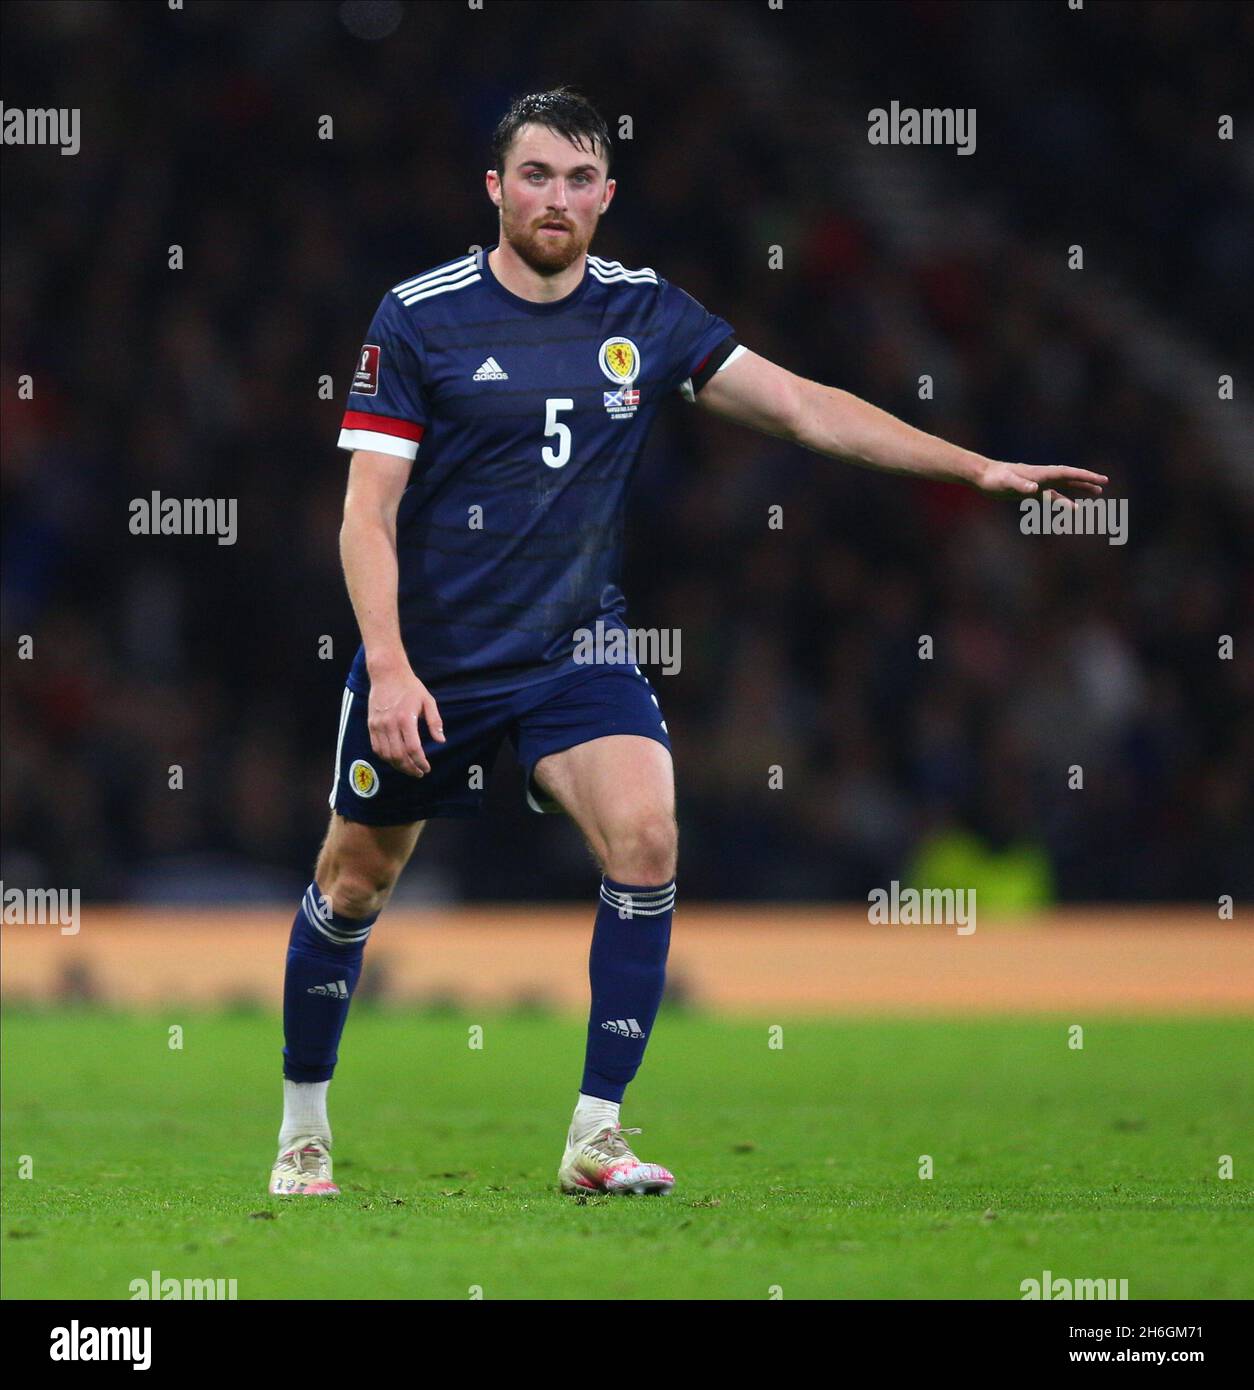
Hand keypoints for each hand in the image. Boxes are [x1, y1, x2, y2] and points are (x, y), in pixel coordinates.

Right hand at [366, 664, 444, 777]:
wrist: (387, 674)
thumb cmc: (410, 687)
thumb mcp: (428, 700)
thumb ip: (435, 721)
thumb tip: (441, 740)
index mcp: (406, 718)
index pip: (413, 748)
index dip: (420, 762)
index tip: (427, 768)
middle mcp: (390, 724)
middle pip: (398, 755)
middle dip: (410, 768)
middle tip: (419, 773)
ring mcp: (378, 725)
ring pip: (386, 754)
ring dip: (398, 766)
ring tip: (408, 769)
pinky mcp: (371, 725)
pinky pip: (376, 747)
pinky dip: (385, 758)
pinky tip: (395, 760)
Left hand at [975, 460, 1108, 505]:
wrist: (982, 476)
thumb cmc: (994, 479)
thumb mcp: (1007, 482)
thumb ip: (1021, 485)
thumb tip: (1035, 490)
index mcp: (1041, 473)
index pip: (1068, 473)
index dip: (1085, 476)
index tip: (1102, 479)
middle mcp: (1042, 477)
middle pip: (1070, 478)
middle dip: (1087, 480)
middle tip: (1104, 484)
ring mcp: (1037, 484)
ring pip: (1063, 487)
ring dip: (1079, 489)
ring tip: (1096, 493)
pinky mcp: (1029, 492)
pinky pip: (1050, 496)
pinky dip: (1062, 501)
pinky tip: (1070, 506)